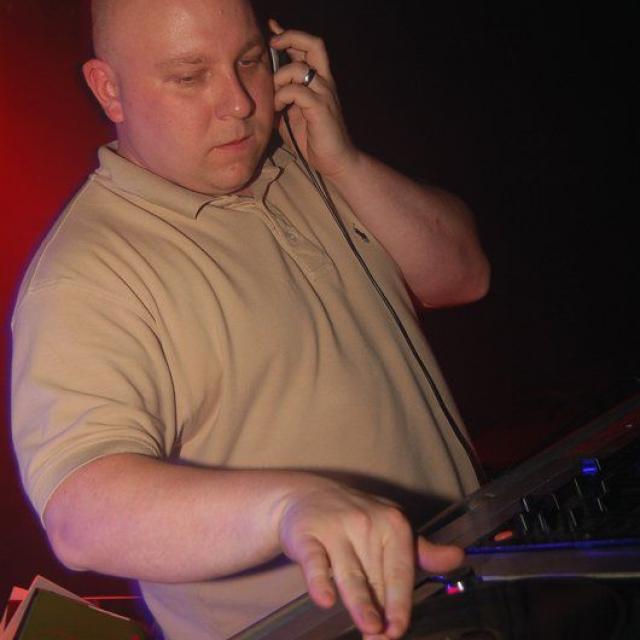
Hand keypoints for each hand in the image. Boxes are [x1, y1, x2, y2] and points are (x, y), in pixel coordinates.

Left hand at [268, 19, 359, 180]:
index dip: (289, 34)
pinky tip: (278, 108)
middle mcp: (324, 83)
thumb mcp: (291, 117)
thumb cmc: (314, 141)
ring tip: (274, 98)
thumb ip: (282, 101)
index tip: (272, 28)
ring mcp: (324, 94)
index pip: (307, 48)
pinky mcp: (321, 108)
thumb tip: (264, 92)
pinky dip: (282, 96)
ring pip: (299, 68)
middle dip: (290, 38)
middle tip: (272, 45)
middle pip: (313, 44)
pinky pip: (297, 91)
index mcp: (319, 82)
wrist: (335, 161)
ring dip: (279, 78)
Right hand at [275, 482, 463, 638]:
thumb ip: (422, 551)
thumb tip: (458, 557)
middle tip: (383, 637)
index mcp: (392, 523)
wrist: (306, 496)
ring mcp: (335, 528)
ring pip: (349, 573)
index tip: (399, 629)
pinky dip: (320, 580)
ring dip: (359, 601)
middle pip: (375, 577)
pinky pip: (314, 562)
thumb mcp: (391, 528)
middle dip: (379, 610)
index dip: (401, 602)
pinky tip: (325, 599)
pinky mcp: (306, 535)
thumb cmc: (356, 519)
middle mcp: (365, 523)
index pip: (400, 570)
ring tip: (369, 627)